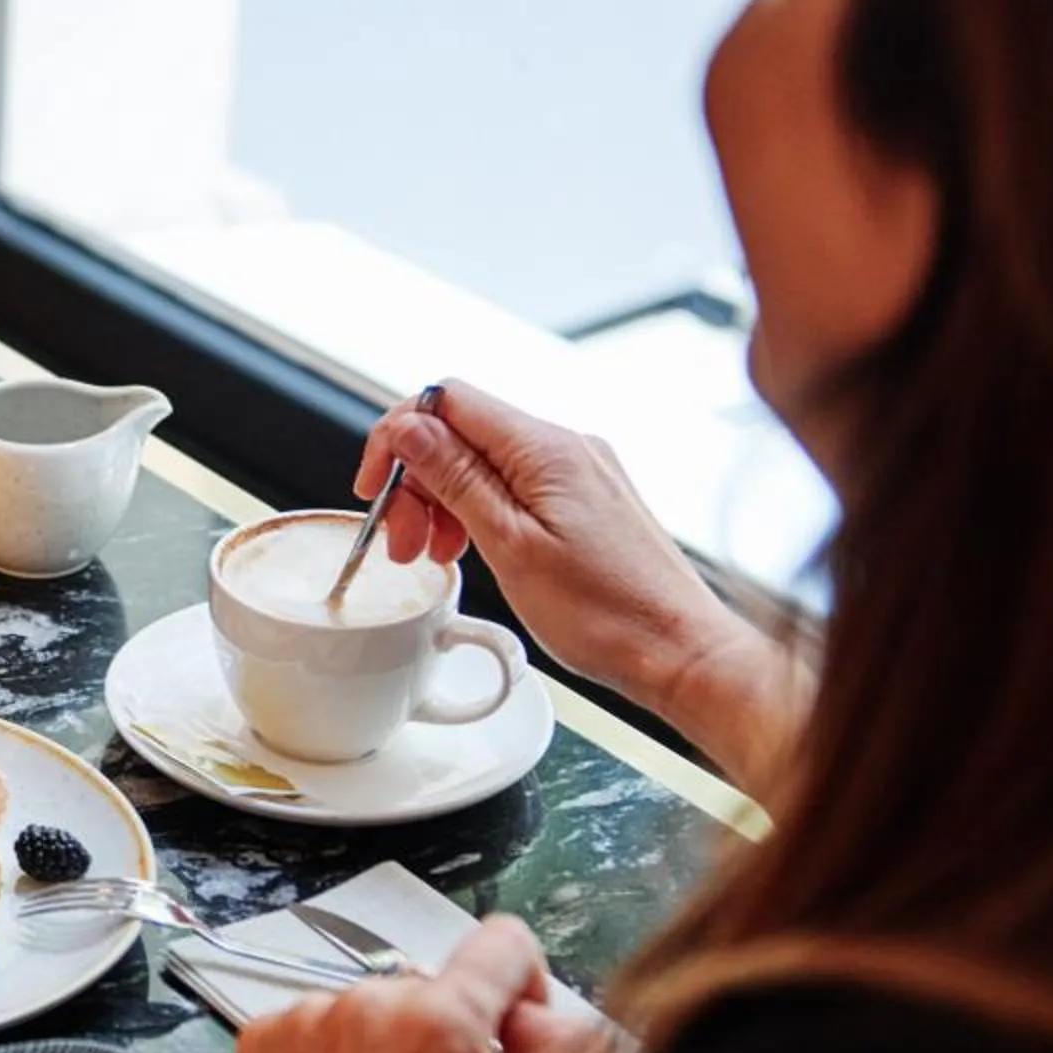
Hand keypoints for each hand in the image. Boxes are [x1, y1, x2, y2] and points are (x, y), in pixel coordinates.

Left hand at [224, 918, 602, 1052]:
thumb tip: (555, 1016)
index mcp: (437, 1023)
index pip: (504, 943)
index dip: (524, 993)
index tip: (513, 1039)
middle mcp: (362, 1008)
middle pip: (438, 987)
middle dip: (454, 1039)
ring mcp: (303, 1024)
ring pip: (377, 1011)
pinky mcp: (260, 1047)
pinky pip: (321, 1030)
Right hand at [355, 382, 745, 719]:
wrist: (679, 652)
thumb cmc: (606, 614)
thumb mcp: (510, 547)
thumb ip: (457, 479)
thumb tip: (410, 428)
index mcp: (546, 449)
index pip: (446, 400)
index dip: (397, 436)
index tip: (374, 488)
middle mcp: (566, 447)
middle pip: (461, 432)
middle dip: (416, 482)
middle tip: (403, 545)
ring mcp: (579, 472)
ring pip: (484, 462)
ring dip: (442, 503)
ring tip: (432, 557)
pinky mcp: (585, 499)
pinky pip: (514, 487)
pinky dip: (478, 514)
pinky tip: (470, 553)